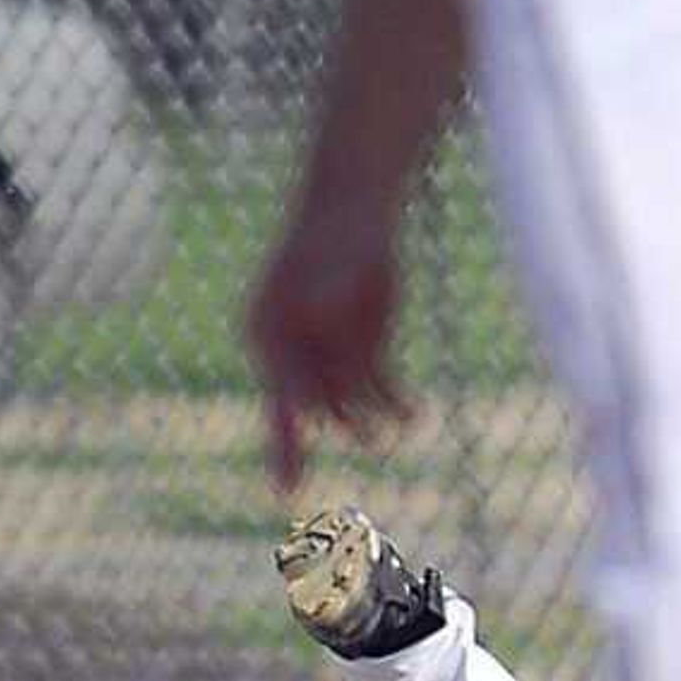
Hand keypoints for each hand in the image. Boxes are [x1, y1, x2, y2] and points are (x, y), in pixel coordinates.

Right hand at [246, 200, 414, 492]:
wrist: (357, 214)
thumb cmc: (334, 236)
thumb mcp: (327, 267)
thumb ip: (324, 301)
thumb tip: (322, 315)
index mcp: (266, 334)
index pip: (278, 391)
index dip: (283, 433)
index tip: (289, 465)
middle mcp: (294, 353)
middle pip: (306, 408)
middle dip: (315, 436)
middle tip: (326, 463)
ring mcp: (330, 355)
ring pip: (346, 404)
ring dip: (366, 422)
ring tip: (389, 432)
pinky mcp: (366, 353)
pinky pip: (378, 390)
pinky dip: (396, 405)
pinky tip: (414, 415)